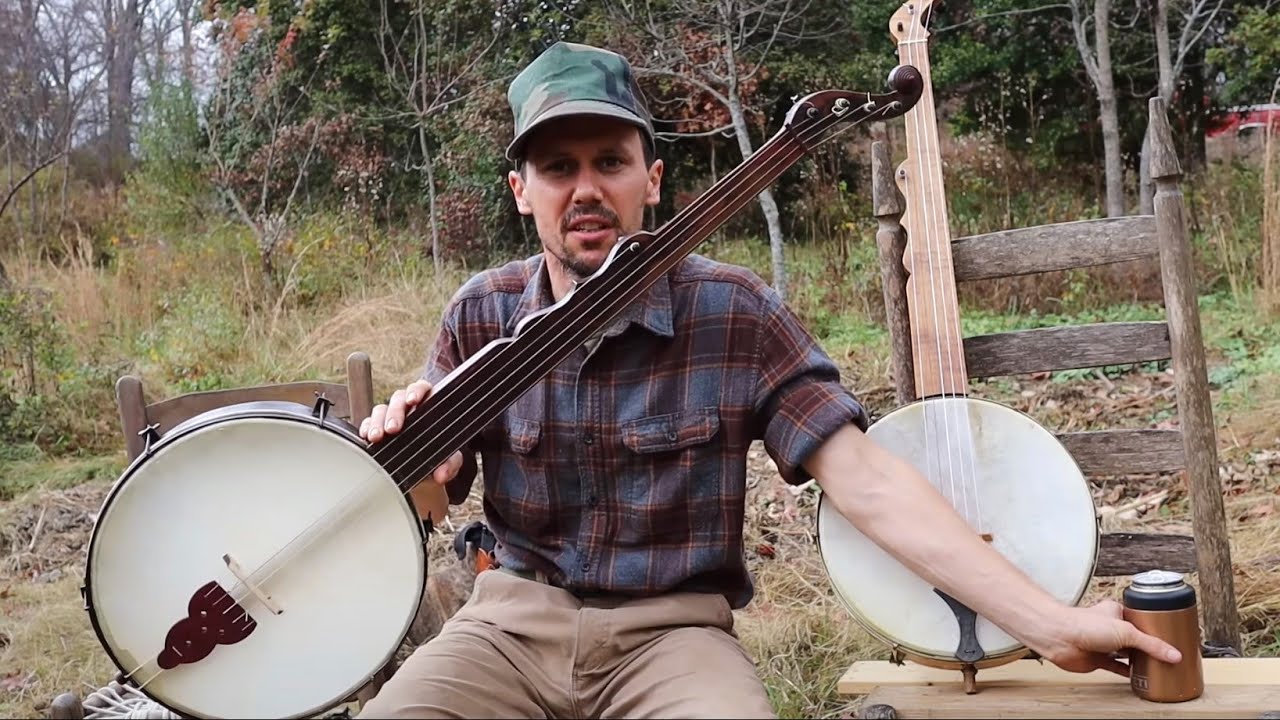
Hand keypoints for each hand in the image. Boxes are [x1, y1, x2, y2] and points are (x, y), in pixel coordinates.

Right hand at [361, 379, 463, 486]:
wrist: (426, 474)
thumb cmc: (439, 459)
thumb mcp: (450, 462)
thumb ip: (450, 465)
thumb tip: (442, 474)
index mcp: (429, 407)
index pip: (422, 388)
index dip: (416, 390)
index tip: (413, 400)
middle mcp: (409, 409)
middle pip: (398, 399)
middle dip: (394, 412)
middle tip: (393, 428)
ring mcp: (391, 417)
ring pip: (381, 410)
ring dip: (377, 421)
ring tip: (377, 437)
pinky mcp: (377, 429)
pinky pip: (368, 422)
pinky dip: (366, 428)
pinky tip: (366, 438)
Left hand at [1034, 600, 1182, 676]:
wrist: (1059, 638)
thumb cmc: (1083, 624)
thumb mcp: (1126, 631)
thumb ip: (1151, 644)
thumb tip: (1173, 654)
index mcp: (1116, 612)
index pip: (1141, 619)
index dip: (1154, 627)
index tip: (1169, 635)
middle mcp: (1109, 627)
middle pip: (1134, 638)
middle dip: (1148, 646)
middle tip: (1167, 655)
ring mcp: (1103, 644)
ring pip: (1125, 653)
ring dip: (1138, 660)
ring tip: (1157, 666)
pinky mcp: (1097, 659)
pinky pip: (1116, 667)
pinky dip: (1126, 672)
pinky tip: (1138, 676)